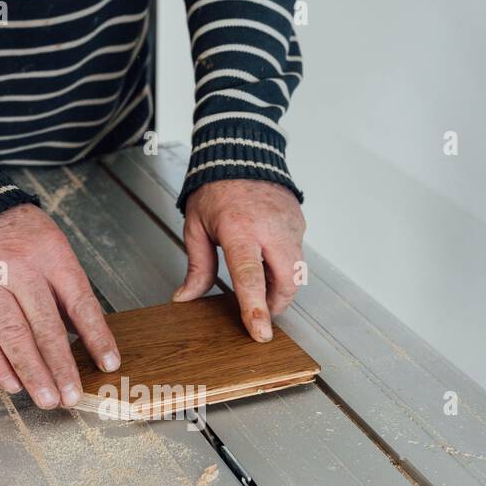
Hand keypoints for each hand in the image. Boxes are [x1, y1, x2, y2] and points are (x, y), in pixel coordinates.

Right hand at [0, 204, 119, 408]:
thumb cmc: (16, 233)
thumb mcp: (51, 246)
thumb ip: (65, 290)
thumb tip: (84, 337)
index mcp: (51, 255)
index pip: (80, 302)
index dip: (96, 336)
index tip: (109, 364)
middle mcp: (20, 270)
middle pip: (45, 325)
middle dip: (61, 366)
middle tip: (72, 396)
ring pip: (13, 336)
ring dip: (32, 372)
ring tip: (47, 399)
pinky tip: (14, 385)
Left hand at [174, 179, 305, 341]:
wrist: (243, 153)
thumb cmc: (216, 188)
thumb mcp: (196, 227)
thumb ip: (196, 267)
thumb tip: (186, 298)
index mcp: (239, 229)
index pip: (250, 277)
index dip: (255, 308)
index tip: (260, 332)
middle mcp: (270, 228)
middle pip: (285, 282)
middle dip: (275, 306)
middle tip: (260, 313)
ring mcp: (289, 225)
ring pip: (296, 273)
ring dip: (281, 289)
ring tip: (261, 287)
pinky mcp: (299, 224)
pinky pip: (297, 256)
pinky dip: (285, 269)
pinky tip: (268, 263)